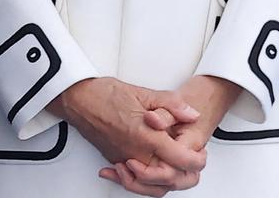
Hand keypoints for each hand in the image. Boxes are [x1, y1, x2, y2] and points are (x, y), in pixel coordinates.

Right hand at [50, 78, 204, 189]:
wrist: (77, 100)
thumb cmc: (104, 95)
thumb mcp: (144, 92)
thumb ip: (172, 104)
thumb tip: (191, 114)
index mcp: (147, 138)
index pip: (182, 161)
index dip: (197, 160)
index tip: (201, 153)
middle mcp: (137, 155)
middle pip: (171, 180)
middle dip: (187, 175)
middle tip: (194, 161)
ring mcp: (125, 160)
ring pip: (152, 186)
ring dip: (168, 182)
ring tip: (177, 168)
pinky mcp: (116, 161)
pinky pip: (136, 181)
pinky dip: (146, 181)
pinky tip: (150, 170)